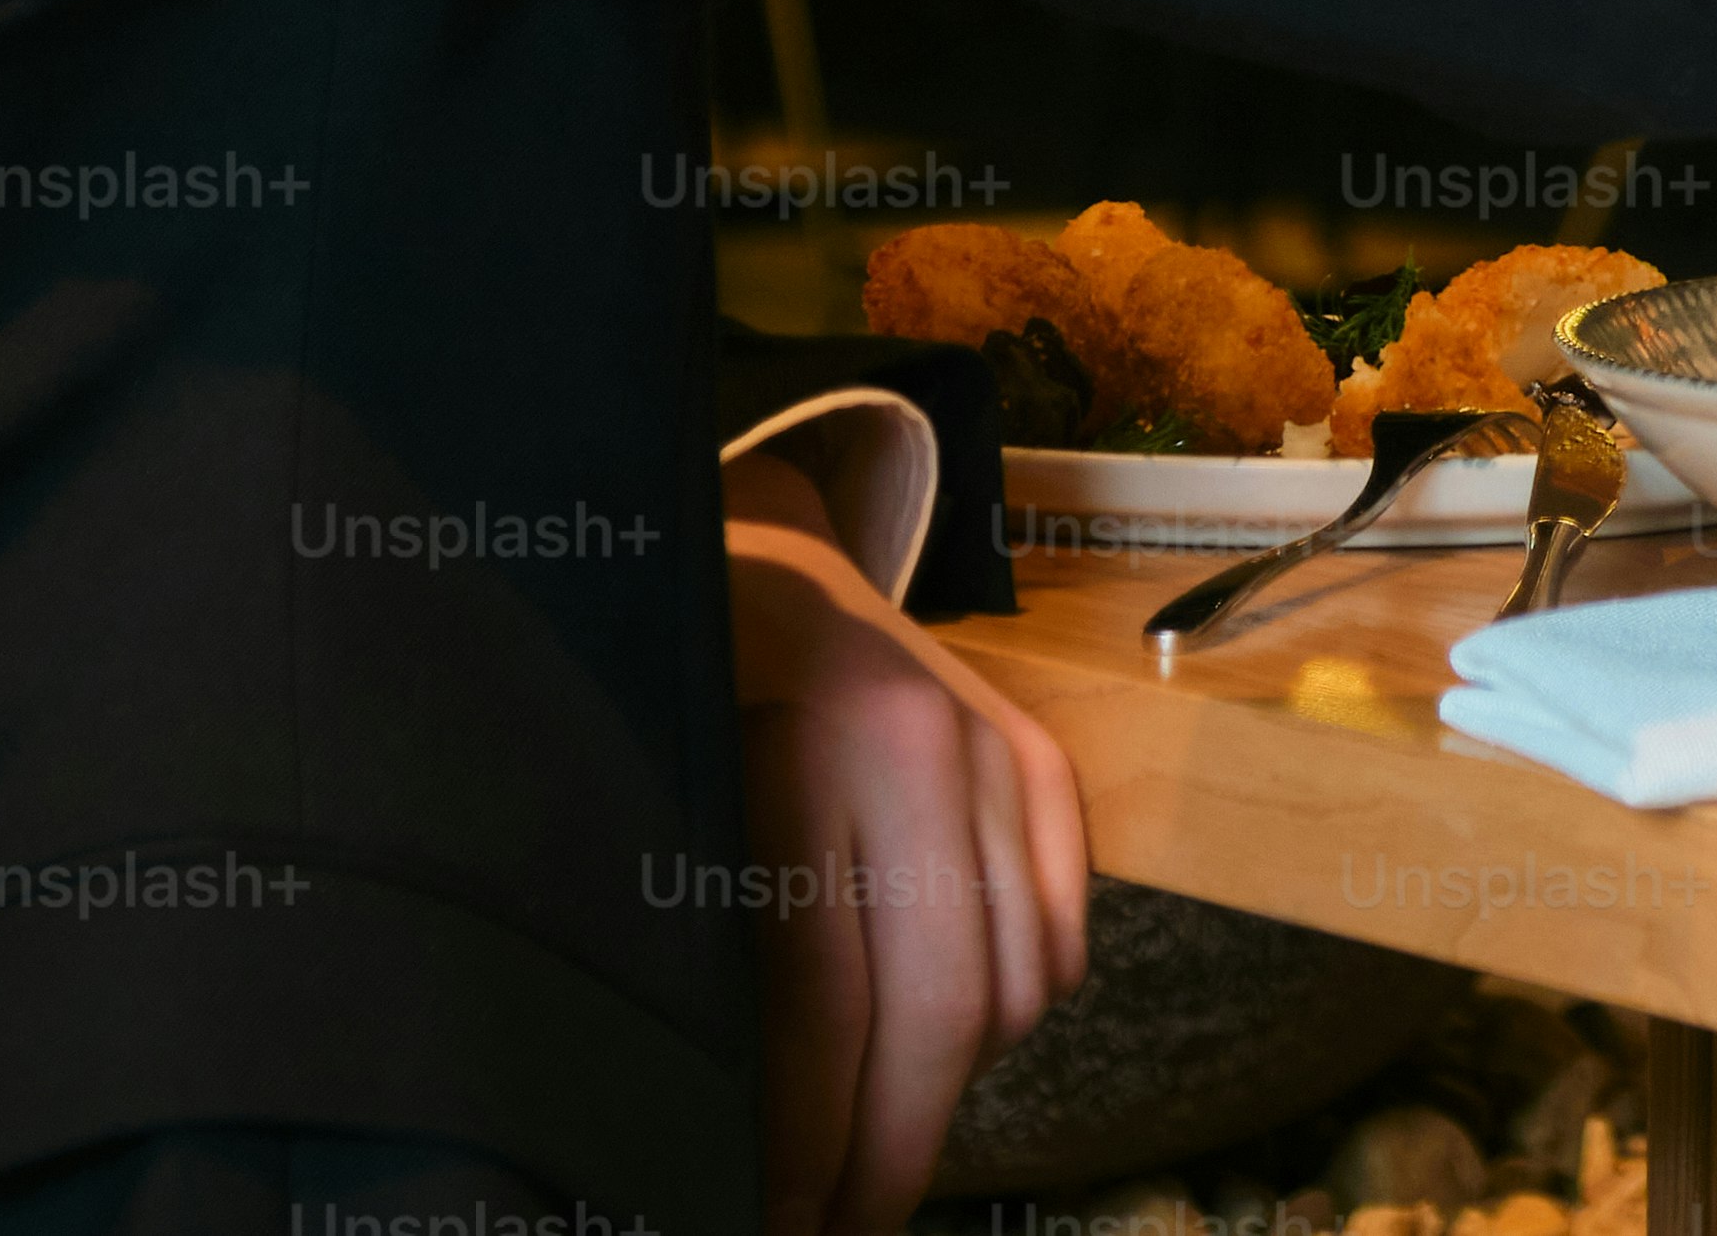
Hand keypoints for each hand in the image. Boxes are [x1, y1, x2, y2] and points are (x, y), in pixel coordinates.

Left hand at [724, 497, 1093, 1235]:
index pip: (820, 1009)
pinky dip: (1009, 1017)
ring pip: (1011, 991)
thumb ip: (704, 943)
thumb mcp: (659, 802)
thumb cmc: (676, 686)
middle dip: (889, 1157)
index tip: (774, 1225)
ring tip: (871, 1157)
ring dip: (944, 1098)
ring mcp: (1000, 752)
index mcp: (801, 756)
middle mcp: (922, 750)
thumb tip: (719, 1125)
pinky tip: (938, 1050)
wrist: (761, 549)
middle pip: (939, 1014)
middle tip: (839, 1233)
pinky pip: (1057, 943)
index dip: (800, 1146)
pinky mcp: (1045, 761)